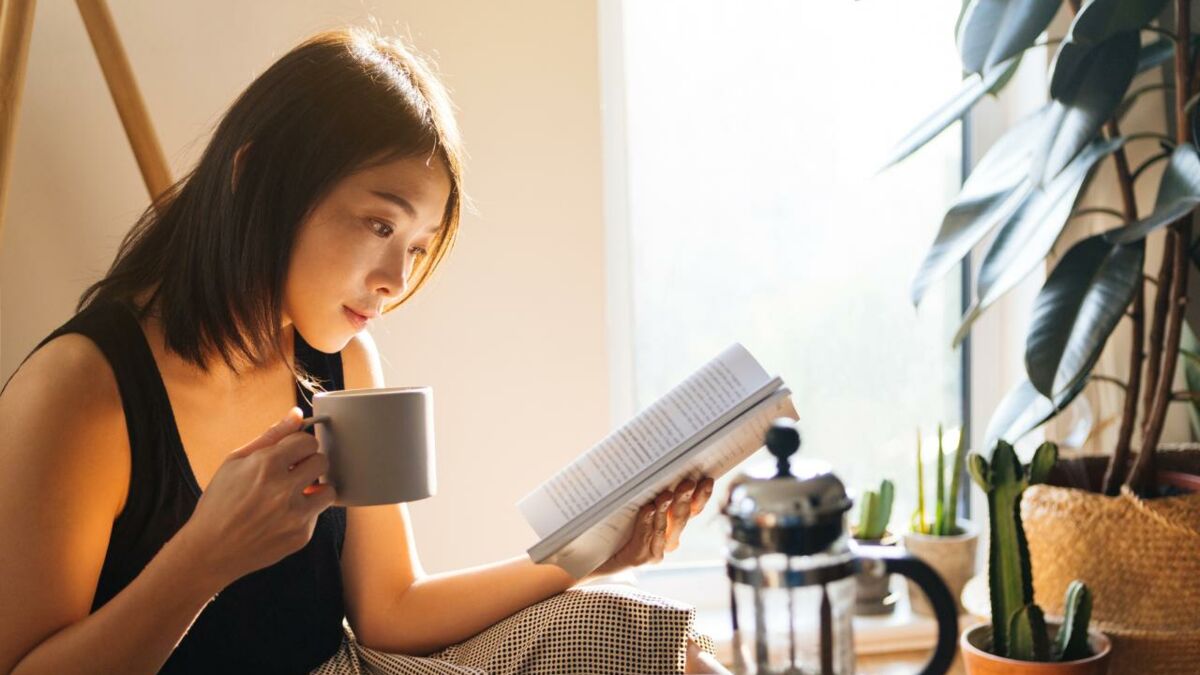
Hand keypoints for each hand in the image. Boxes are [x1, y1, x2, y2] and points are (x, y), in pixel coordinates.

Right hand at [174, 407, 338, 588]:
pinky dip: (304, 513)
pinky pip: (317, 515)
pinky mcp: (302, 536)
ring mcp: (295, 515)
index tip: (291, 454)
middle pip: (322, 461)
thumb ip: (271, 436)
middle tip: (292, 473)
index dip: (299, 446)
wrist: (210, 550)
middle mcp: (284, 490)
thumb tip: (297, 415)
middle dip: (308, 464)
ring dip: (314, 489)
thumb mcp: (236, 462)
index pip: (308, 441)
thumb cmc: (219, 502)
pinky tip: (282, 517)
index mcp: (267, 465)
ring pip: (328, 490)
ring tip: (292, 494)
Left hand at [588, 476, 715, 579]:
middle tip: (687, 483)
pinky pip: (645, 539)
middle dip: (685, 499)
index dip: (701, 496)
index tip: (706, 478)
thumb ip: (645, 487)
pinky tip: (647, 510)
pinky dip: (647, 523)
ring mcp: (653, 551)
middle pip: (682, 518)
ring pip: (665, 529)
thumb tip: (655, 458)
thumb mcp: (631, 500)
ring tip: (665, 495)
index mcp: (671, 524)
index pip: (693, 509)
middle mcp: (667, 540)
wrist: (585, 552)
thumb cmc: (608, 521)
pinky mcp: (637, 559)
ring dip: (666, 510)